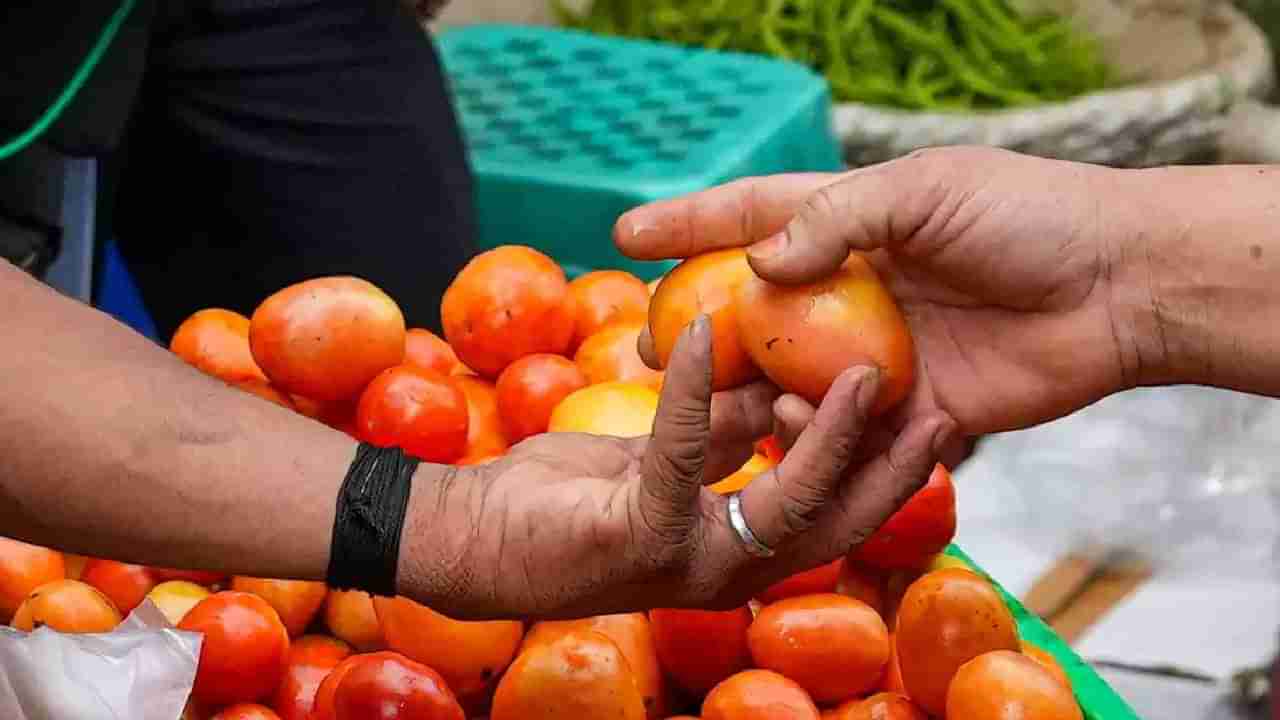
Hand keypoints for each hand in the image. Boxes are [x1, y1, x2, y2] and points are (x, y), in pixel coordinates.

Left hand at [397, 317, 954, 619]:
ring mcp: (685, 561)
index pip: (834, 515)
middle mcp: (724, 568)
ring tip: (863, 373)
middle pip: (836, 524)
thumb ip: (720, 435)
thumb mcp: (659, 457)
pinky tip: (701, 334)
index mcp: (734, 548)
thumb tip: (772, 390)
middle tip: (944, 412)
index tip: (933, 420)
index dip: (888, 476)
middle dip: (893, 472)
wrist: (471, 537)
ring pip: (785, 503)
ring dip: (826, 436)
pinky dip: (695, 389)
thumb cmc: (561, 500)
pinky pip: (682, 452)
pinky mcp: (638, 535)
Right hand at [617, 146, 1151, 436]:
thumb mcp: (926, 191)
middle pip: (759, 312)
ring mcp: (880, 352)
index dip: (687, 223)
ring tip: (737, 406)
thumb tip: (756, 263)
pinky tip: (811, 431)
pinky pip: (850, 430)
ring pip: (793, 380)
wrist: (1120, 287)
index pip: (752, 217)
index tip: (624, 231)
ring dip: (757, 395)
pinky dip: (823, 435)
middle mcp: (856, 291)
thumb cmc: (1027, 218)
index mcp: (854, 225)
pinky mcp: (913, 407)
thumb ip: (837, 219)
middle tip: (656, 354)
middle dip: (704, 333)